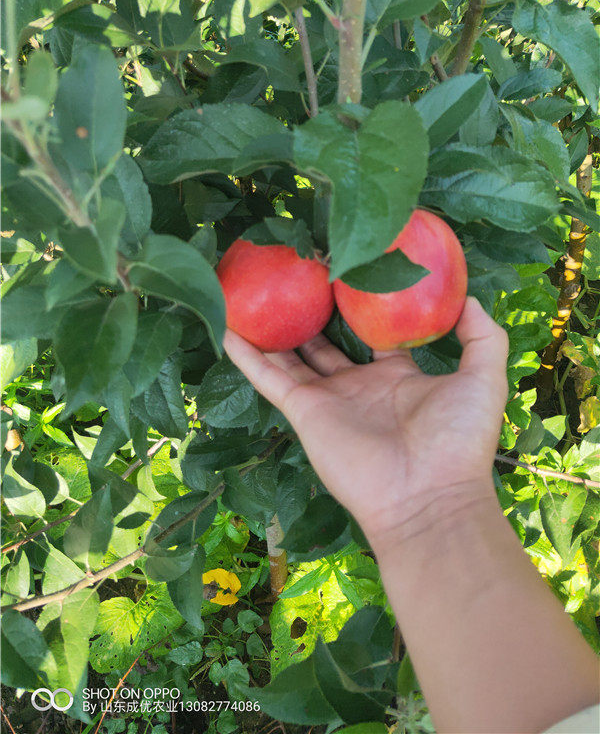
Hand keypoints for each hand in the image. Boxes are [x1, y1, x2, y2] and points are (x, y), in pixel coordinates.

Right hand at [224, 297, 508, 545]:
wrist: (429, 496)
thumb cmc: (458, 439)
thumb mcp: (484, 377)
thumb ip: (482, 335)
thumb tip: (468, 298)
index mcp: (397, 375)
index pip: (374, 333)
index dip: (361, 304)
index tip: (348, 271)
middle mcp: (358, 385)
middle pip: (325, 342)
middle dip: (311, 312)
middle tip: (295, 273)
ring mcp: (328, 399)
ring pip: (290, 356)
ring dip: (271, 328)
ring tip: (251, 292)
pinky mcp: (304, 412)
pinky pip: (268, 377)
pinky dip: (245, 354)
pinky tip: (226, 326)